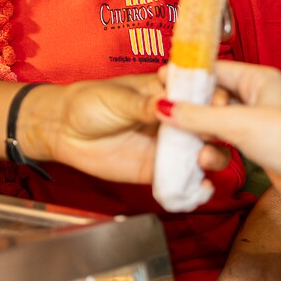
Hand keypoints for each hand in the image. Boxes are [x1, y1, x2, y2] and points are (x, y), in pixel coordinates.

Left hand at [39, 75, 228, 184]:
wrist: (62, 130)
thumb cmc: (88, 103)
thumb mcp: (116, 98)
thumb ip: (142, 104)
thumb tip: (167, 104)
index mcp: (166, 93)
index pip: (199, 93)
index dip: (213, 97)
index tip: (218, 102)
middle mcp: (173, 120)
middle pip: (208, 125)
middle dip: (217, 129)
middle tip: (212, 132)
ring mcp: (168, 146)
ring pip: (203, 153)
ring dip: (212, 156)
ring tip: (205, 158)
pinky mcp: (157, 170)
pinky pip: (182, 179)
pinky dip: (196, 186)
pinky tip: (201, 187)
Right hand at [156, 60, 280, 215]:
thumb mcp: (237, 123)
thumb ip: (196, 115)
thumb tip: (160, 107)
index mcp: (258, 79)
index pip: (214, 69)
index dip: (187, 76)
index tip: (161, 83)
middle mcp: (257, 97)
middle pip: (211, 95)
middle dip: (190, 107)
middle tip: (164, 114)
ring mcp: (256, 122)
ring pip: (215, 120)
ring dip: (200, 131)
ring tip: (187, 140)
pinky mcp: (256, 146)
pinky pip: (223, 140)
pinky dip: (212, 147)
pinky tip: (204, 156)